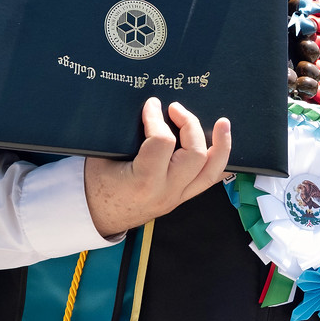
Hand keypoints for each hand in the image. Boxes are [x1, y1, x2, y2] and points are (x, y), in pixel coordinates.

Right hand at [84, 98, 231, 236]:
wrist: (99, 216)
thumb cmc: (97, 184)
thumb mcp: (104, 155)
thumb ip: (126, 132)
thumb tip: (148, 104)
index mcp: (143, 182)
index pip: (163, 142)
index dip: (157, 118)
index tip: (151, 105)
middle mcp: (166, 192)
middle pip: (195, 155)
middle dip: (190, 125)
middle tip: (175, 109)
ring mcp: (178, 197)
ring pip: (211, 171)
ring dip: (220, 145)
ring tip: (223, 123)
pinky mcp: (182, 197)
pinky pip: (209, 180)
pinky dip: (219, 162)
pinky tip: (222, 146)